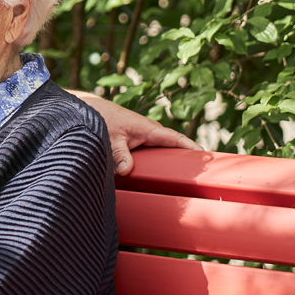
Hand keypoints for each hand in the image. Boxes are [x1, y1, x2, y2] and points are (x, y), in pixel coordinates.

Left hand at [72, 91, 201, 175]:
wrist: (90, 113)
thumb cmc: (102, 121)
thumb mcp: (110, 139)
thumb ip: (119, 154)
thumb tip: (126, 170)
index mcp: (149, 129)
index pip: (175, 139)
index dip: (190, 147)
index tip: (205, 157)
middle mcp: (151, 133)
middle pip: (174, 147)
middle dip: (187, 159)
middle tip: (202, 176)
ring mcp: (146, 139)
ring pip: (164, 152)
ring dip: (173, 162)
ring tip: (188, 181)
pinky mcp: (138, 144)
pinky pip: (154, 154)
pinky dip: (160, 163)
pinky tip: (164, 177)